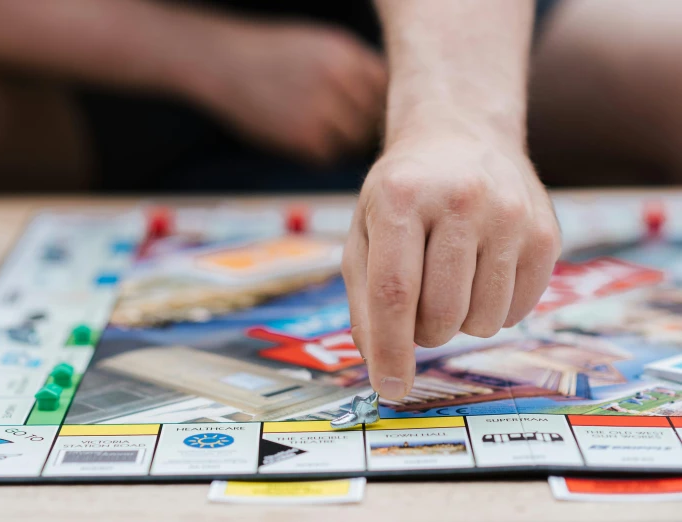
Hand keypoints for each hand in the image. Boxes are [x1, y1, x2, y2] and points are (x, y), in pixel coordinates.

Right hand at [200, 22, 386, 163]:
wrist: (225, 63)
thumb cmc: (275, 55)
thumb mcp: (322, 46)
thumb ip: (355, 68)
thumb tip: (388, 97)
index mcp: (346, 56)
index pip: (386, 89)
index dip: (382, 102)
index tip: (373, 111)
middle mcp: (339, 81)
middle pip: (375, 118)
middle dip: (366, 126)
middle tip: (353, 131)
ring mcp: (322, 111)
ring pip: (356, 141)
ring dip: (347, 143)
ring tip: (328, 134)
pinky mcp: (303, 139)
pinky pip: (330, 156)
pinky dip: (324, 153)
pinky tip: (307, 140)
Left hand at [342, 134, 561, 399]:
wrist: (461, 136)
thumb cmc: (402, 194)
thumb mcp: (365, 231)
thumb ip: (363, 298)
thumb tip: (378, 366)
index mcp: (401, 197)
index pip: (395, 292)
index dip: (391, 350)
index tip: (389, 389)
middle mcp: (461, 199)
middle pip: (441, 313)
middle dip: (423, 333)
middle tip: (417, 307)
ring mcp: (511, 214)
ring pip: (483, 321)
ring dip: (459, 322)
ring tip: (449, 282)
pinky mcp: (546, 231)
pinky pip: (519, 311)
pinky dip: (493, 311)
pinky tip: (481, 273)